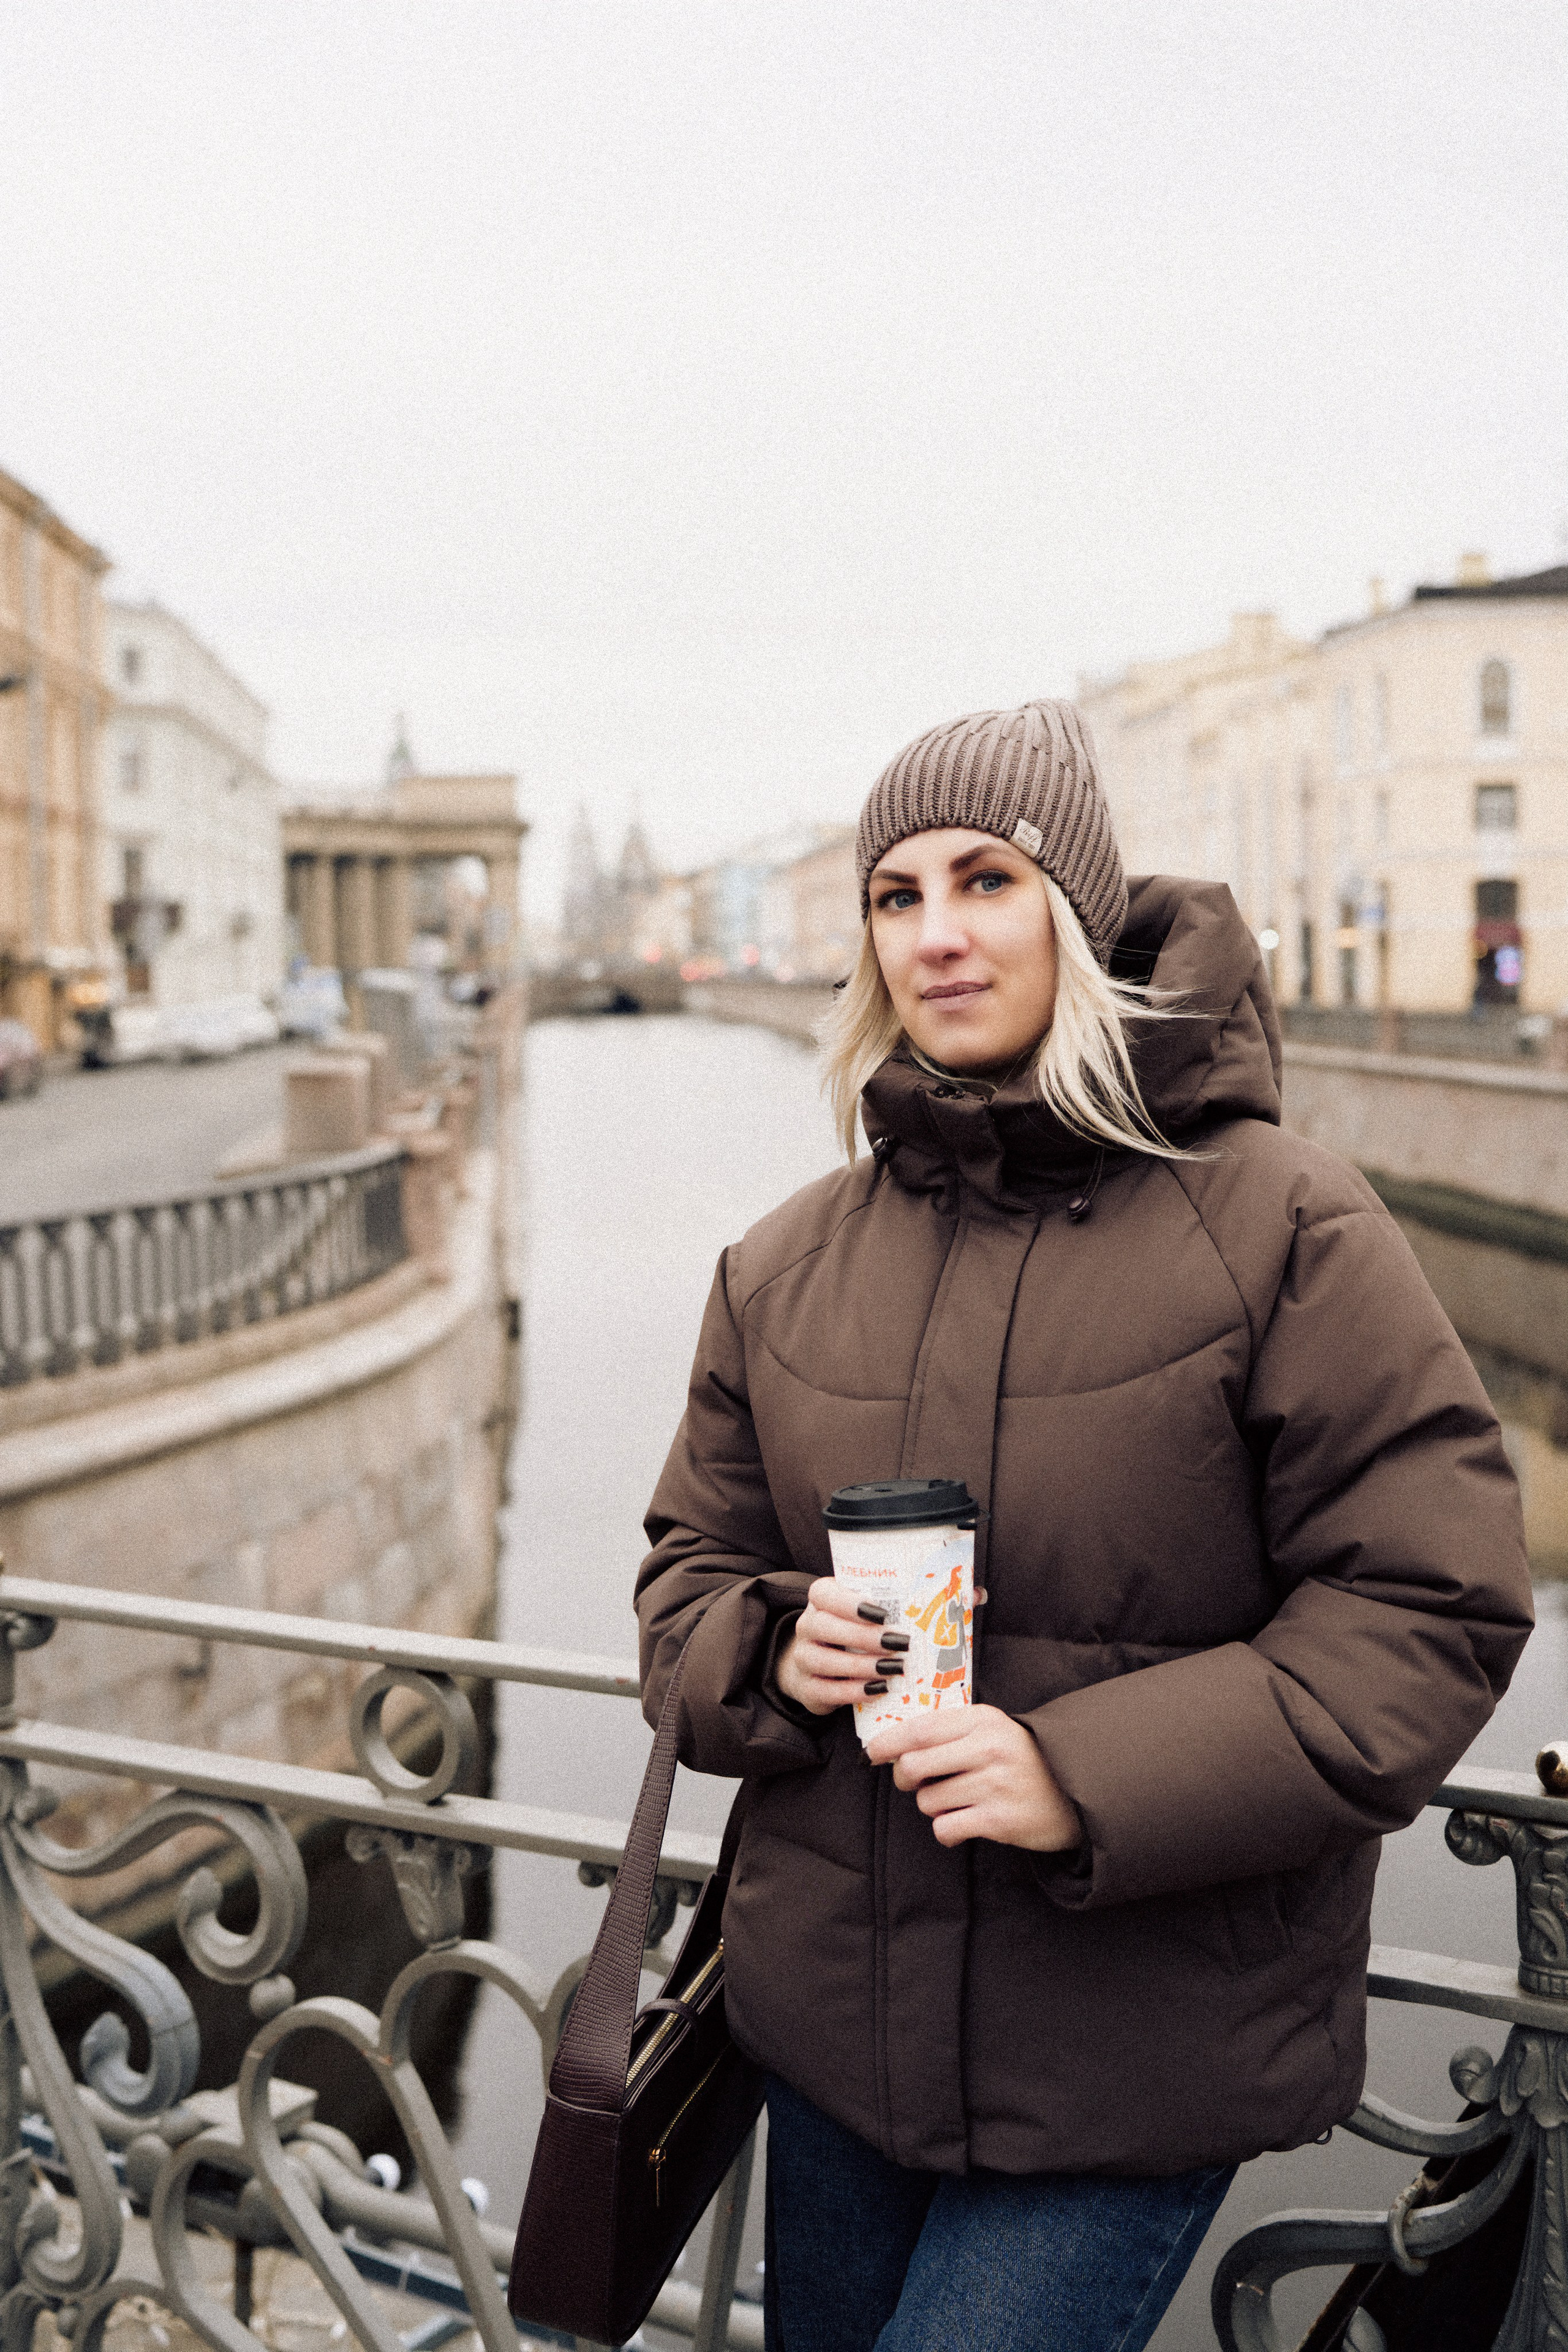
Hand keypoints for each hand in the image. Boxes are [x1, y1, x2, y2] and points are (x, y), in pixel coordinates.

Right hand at [775, 1578, 909, 1716]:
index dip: (851, 1603)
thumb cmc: (853, 1632)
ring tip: (892, 1668)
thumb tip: (924, 1608)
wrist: (821, 1666)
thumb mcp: (863, 1614)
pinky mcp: (807, 1688)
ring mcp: (802, 1658)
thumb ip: (883, 1606)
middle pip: (824, 1626)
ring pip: (824, 1660)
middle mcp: (806, 1626)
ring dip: (861, 1665)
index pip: (824, 1594)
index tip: (883, 1614)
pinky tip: (879, 1689)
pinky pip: (826, 1691)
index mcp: (820, 1600)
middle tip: (898, 1643)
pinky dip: (854, 1691)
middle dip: (863, 1636)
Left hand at [865, 1705, 1081, 1853]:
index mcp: (983, 1720)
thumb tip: (895, 1744)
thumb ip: (951, 1730)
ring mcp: (994, 1785)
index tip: (872, 1753)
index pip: (919, 1729)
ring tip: (958, 1801)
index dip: (888, 1742)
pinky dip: (946, 1830)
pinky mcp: (999, 1820)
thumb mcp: (993, 1729)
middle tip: (913, 1783)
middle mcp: (987, 1749)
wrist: (1077, 1791)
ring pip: (928, 1800)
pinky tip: (963, 1823)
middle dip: (904, 1778)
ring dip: (933, 1805)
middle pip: (914, 1766)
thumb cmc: (1024, 1759)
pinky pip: (945, 1828)